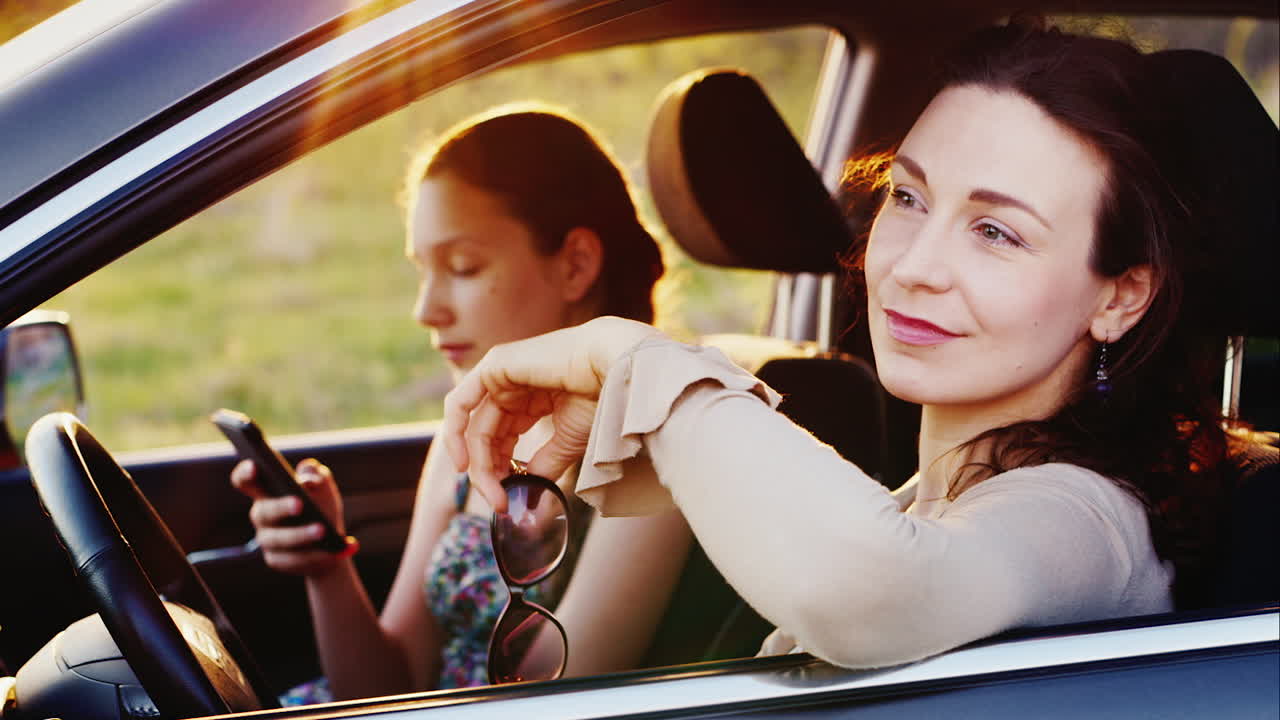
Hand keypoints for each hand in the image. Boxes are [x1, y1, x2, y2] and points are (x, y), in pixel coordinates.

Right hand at [230, 458, 357, 575]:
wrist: (331, 543)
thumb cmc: (321, 506)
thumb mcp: (323, 487)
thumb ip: (316, 475)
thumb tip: (308, 479)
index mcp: (267, 492)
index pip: (246, 481)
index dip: (245, 473)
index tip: (254, 465)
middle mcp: (261, 515)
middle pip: (264, 511)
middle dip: (281, 507)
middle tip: (300, 504)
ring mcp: (267, 540)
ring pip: (279, 539)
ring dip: (302, 534)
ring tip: (323, 530)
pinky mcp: (277, 560)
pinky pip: (294, 559)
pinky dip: (317, 555)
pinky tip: (336, 550)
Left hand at [443, 316, 660, 510]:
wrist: (612, 367)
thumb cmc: (600, 396)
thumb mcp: (567, 441)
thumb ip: (544, 465)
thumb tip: (530, 498)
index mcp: (528, 400)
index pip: (500, 440)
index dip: (499, 472)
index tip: (506, 501)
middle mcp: (510, 387)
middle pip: (484, 436)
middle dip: (487, 472)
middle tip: (499, 501)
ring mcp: (499, 375)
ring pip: (473, 426)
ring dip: (478, 462)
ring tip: (488, 488)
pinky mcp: (493, 367)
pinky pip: (460, 402)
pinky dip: (455, 432)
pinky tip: (464, 461)